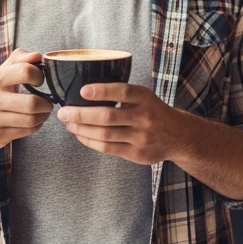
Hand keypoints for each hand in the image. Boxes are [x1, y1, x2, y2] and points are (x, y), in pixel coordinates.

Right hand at [0, 49, 51, 149]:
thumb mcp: (0, 73)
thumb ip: (20, 59)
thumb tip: (38, 56)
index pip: (26, 71)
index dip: (39, 76)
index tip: (39, 81)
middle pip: (32, 103)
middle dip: (46, 103)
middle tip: (46, 102)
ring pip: (32, 119)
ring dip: (43, 115)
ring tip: (42, 112)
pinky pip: (28, 131)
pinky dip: (36, 125)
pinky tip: (33, 121)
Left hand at [55, 83, 193, 164]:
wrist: (178, 136)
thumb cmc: (154, 112)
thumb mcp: (145, 96)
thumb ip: (123, 93)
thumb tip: (85, 91)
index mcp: (145, 98)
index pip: (123, 92)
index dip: (102, 91)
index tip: (83, 90)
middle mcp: (144, 117)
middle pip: (108, 116)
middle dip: (81, 114)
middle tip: (63, 112)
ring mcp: (141, 137)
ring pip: (105, 134)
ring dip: (82, 129)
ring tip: (69, 123)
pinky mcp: (136, 153)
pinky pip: (107, 148)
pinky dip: (90, 141)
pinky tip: (80, 135)